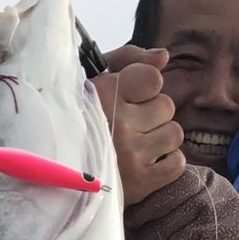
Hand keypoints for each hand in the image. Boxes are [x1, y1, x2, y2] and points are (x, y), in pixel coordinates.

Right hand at [91, 46, 184, 205]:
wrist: (61, 174)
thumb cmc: (79, 120)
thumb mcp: (93, 79)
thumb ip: (128, 60)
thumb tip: (164, 57)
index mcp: (104, 94)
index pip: (154, 78)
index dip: (146, 86)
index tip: (130, 97)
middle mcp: (119, 124)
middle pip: (166, 106)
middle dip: (152, 113)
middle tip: (132, 124)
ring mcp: (131, 155)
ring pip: (174, 133)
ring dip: (161, 137)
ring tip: (140, 143)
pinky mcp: (140, 182)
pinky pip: (177, 163)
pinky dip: (168, 162)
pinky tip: (148, 161)